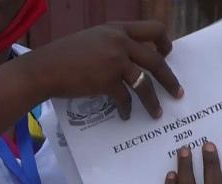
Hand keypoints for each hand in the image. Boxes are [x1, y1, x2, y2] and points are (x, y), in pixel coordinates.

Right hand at [24, 21, 181, 119]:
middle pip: (156, 59)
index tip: (168, 55)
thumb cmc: (64, 56)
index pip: (152, 28)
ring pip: (145, 82)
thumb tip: (131, 60)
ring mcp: (115, 60)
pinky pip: (125, 98)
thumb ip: (113, 44)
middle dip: (170, 79)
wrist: (44, 69)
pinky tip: (125, 115)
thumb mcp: (92, 39)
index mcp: (117, 28)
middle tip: (178, 93)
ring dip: (153, 101)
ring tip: (158, 114)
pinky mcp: (107, 80)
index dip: (164, 42)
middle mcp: (120, 41)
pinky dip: (126, 109)